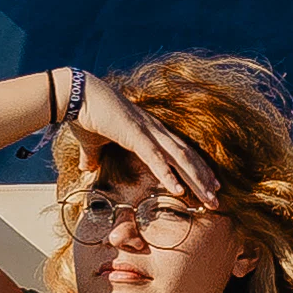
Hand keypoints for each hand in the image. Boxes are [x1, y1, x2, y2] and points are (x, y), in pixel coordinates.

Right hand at [65, 69, 219, 214]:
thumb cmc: (84, 115)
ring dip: (196, 180)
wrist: (75, 93)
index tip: (209, 184)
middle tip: (216, 199)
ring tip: (209, 199)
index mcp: (149, 130)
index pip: (181, 151)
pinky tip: (179, 191)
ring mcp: (147, 131)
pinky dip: (169, 175)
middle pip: (187, 157)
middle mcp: (154, 130)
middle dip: (204, 179)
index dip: (197, 167)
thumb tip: (87, 167)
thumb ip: (93, 155)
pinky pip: (155, 158)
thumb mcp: (92, 141)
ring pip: (180, 159)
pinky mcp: (135, 135)